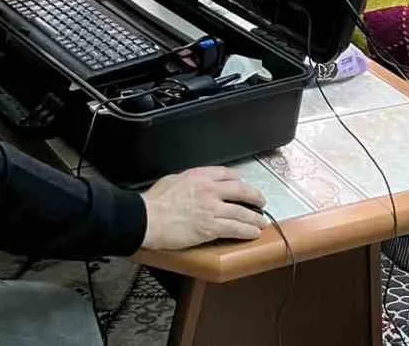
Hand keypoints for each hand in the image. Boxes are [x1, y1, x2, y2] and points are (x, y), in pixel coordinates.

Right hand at [139, 167, 266, 250]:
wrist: (147, 218)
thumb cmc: (154, 201)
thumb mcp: (172, 180)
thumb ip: (188, 180)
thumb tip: (193, 184)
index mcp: (199, 176)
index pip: (227, 174)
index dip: (239, 179)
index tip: (243, 183)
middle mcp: (210, 190)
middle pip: (241, 190)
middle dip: (255, 196)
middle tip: (261, 202)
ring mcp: (212, 209)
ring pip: (242, 212)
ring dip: (255, 218)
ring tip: (261, 222)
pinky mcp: (211, 228)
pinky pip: (236, 228)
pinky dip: (247, 231)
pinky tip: (253, 233)